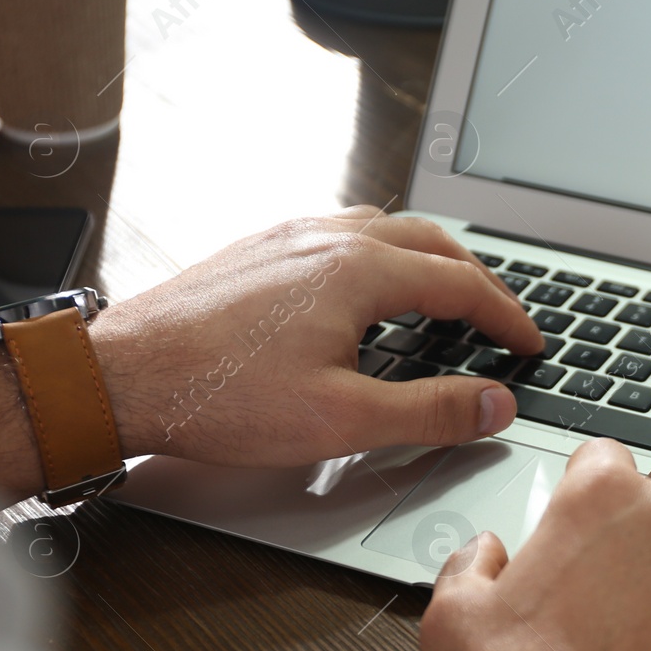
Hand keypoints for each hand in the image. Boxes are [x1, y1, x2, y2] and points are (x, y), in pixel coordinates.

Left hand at [90, 208, 543, 465]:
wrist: (119, 375)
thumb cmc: (217, 396)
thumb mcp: (341, 421)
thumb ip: (430, 412)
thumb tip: (495, 405)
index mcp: (359, 270)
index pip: (462, 283)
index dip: (507, 316)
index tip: (531, 343)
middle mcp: (328, 238)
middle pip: (432, 242)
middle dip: (478, 279)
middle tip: (501, 318)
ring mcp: (290, 237)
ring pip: (386, 229)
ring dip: (431, 259)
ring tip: (448, 295)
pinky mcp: (260, 249)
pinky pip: (343, 234)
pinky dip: (383, 255)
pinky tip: (370, 288)